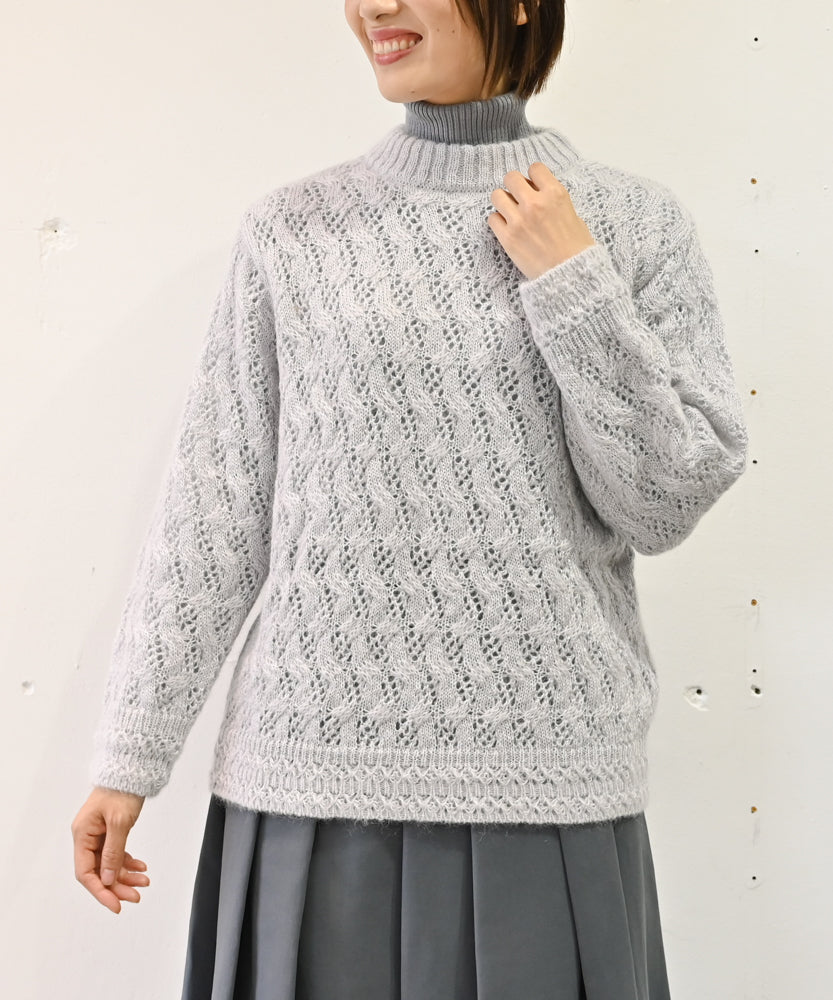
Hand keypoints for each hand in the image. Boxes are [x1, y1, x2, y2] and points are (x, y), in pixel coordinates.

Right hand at [71, 786, 147, 913]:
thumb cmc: (122, 790)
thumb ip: (113, 852)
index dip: (100, 891)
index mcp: (82, 834)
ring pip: (109, 864)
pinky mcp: (110, 831)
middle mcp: (87, 836)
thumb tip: (106, 879)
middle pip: (98, 871)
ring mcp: (98, 834)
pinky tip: (141, 868)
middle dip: (116, 886)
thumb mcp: (119, 822)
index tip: (115, 904)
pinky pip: (116, 853)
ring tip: (143, 883)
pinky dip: (128, 863)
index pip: (85, 872)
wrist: (132, 769)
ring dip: (125, 876)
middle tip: (135, 896)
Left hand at [488, 162, 596, 280]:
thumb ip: (554, 201)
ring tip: (510, 212)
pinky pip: (492, 218)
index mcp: (555, 194)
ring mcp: (519, 221)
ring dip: (503, 202)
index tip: (533, 185)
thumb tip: (540, 195)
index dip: (533, 177)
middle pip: (511, 177)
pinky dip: (498, 221)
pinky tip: (507, 228)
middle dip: (514, 186)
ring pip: (497, 195)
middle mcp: (535, 203)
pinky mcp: (507, 238)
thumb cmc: (576, 249)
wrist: (570, 276)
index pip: (535, 168)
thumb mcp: (573, 215)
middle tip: (518, 198)